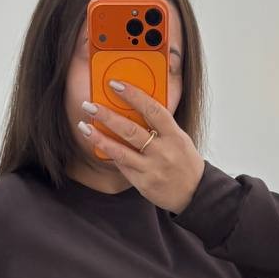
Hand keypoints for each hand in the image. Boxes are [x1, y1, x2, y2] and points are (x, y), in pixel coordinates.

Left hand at [78, 81, 205, 214]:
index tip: (115, 84)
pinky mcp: (143, 183)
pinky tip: (97, 144)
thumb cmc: (185, 161)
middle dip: (107, 116)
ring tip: (83, 126)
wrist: (195, 193)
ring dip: (99, 138)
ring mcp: (152, 168)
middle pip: (131, 130)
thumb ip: (161, 126)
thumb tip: (135, 106)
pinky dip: (109, 154)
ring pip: (121, 151)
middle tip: (89, 105)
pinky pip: (122, 166)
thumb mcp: (179, 139)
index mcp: (174, 135)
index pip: (153, 110)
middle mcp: (163, 151)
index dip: (133, 95)